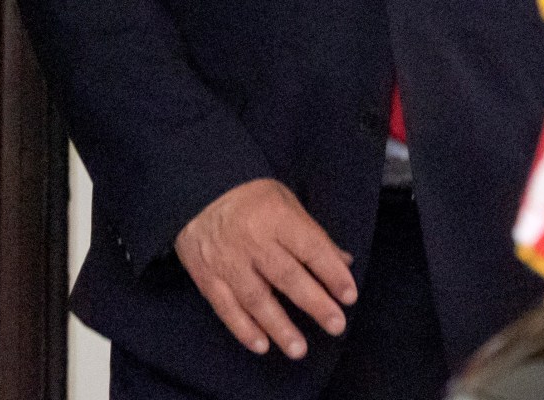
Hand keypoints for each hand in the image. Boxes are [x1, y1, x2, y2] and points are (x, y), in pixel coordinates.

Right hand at [173, 179, 358, 360]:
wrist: (194, 192)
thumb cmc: (249, 198)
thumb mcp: (285, 202)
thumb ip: (313, 234)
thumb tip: (344, 262)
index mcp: (276, 217)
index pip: (310, 248)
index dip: (332, 273)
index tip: (349, 296)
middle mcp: (252, 240)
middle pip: (287, 276)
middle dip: (314, 303)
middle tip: (336, 326)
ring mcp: (227, 261)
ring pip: (256, 298)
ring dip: (279, 326)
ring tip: (299, 350)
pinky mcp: (207, 276)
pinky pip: (226, 307)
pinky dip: (243, 328)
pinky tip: (261, 345)